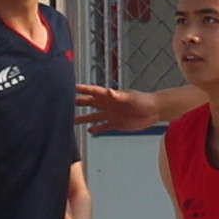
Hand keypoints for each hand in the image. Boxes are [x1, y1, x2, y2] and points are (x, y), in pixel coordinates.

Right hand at [75, 83, 193, 135]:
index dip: (82, 90)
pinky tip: (89, 131)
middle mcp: (108, 105)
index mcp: (110, 96)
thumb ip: (119, 96)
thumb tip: (108, 92)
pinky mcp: (116, 124)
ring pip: (93, 116)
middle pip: (89, 103)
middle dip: (77, 103)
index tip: (71, 88)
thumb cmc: (143, 101)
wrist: (154, 111)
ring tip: (71, 121)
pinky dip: (97, 129)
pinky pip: (103, 126)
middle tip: (64, 103)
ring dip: (83, 118)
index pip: (93, 92)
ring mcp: (111, 114)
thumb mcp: (130, 98)